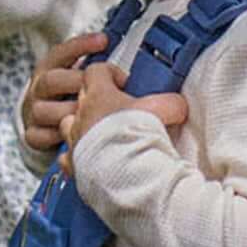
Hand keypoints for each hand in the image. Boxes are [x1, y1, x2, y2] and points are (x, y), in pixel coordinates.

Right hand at [22, 30, 106, 150]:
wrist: (43, 125)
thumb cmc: (69, 98)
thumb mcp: (77, 78)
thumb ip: (95, 72)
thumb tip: (125, 71)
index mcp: (49, 69)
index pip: (60, 53)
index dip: (81, 45)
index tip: (104, 41)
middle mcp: (38, 89)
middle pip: (51, 80)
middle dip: (77, 82)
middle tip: (101, 89)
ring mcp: (33, 112)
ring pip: (44, 110)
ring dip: (70, 113)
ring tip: (92, 117)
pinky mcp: (32, 135)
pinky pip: (41, 136)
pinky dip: (59, 137)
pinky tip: (78, 137)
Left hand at [59, 62, 188, 175]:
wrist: (128, 175)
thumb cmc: (141, 141)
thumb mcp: (167, 110)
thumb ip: (171, 102)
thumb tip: (178, 104)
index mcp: (99, 96)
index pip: (95, 71)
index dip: (110, 74)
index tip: (123, 85)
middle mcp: (81, 116)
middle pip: (79, 98)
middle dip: (97, 102)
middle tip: (117, 112)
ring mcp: (75, 141)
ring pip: (68, 126)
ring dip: (83, 128)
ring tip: (102, 137)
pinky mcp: (73, 166)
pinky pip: (68, 157)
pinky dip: (77, 158)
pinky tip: (92, 162)